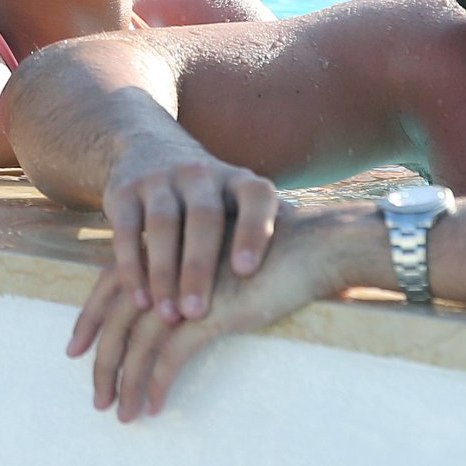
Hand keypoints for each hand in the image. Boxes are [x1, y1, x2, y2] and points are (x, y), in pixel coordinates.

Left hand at [70, 205, 353, 420]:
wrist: (314, 244)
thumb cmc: (276, 250)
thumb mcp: (224, 258)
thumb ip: (195, 276)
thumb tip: (176, 305)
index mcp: (168, 248)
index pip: (112, 283)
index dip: (90, 317)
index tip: (76, 349)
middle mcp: (169, 267)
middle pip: (117, 317)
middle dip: (102, 360)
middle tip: (97, 397)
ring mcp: (186, 290)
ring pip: (137, 342)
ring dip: (126, 382)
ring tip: (122, 414)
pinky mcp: (209, 313)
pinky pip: (170, 357)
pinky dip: (157, 384)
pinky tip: (155, 407)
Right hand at [99, 137, 279, 325]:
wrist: (151, 150)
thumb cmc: (215, 200)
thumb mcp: (244, 207)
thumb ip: (276, 235)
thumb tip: (339, 276)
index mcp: (241, 182)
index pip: (256, 199)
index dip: (253, 232)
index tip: (247, 272)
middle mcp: (203, 174)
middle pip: (204, 218)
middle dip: (200, 268)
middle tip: (199, 315)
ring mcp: (162, 179)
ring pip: (163, 225)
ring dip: (164, 273)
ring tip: (167, 315)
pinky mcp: (126, 191)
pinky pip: (128, 230)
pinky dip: (132, 265)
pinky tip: (138, 299)